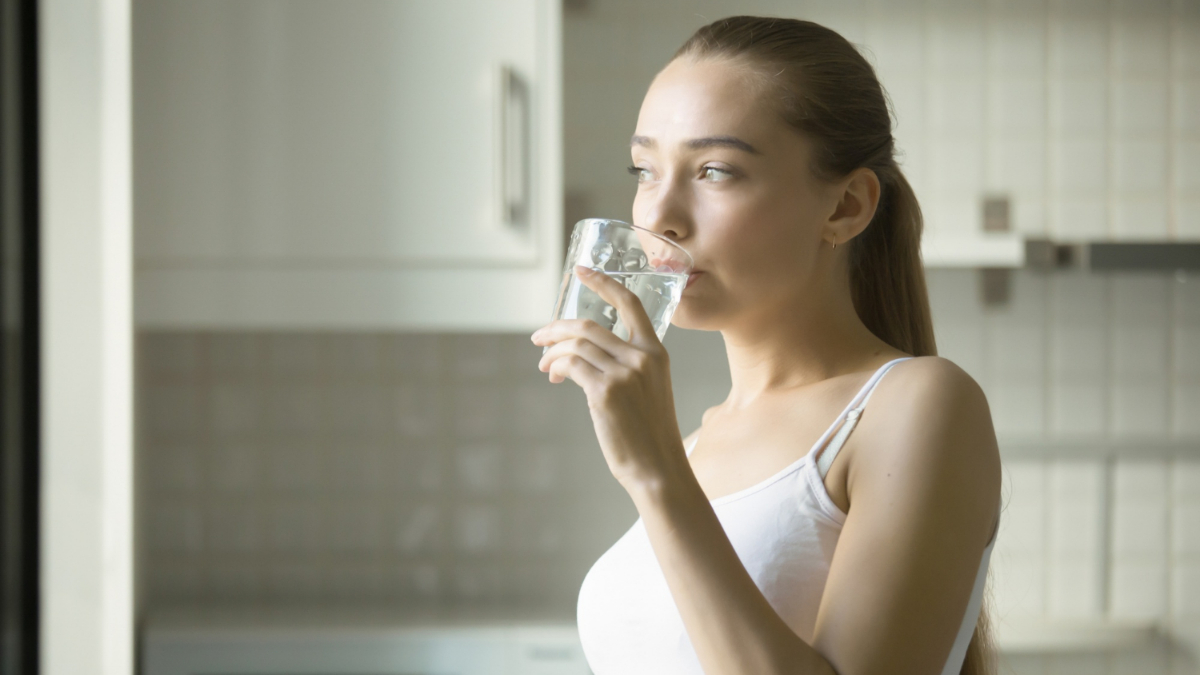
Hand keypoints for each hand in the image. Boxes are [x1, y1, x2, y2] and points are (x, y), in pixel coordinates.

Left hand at [532, 265, 686, 489]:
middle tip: (538, 337)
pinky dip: (556, 366)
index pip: (630, 304)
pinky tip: (554, 376)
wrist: (658, 469)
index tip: (582, 271)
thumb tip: (581, 359)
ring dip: (552, 352)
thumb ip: (624, 367)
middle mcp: (642, 357)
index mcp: (656, 353)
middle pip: (588, 325)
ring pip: (576, 344)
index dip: (603, 283)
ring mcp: (624, 373)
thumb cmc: (649, 435)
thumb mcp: (648, 390)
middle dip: (557, 328)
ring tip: (544, 366)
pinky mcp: (606, 392)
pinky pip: (570, 365)